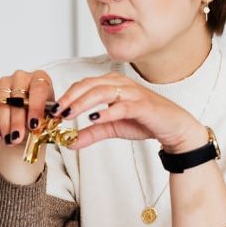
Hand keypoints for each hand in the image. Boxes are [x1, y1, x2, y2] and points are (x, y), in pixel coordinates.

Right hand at [0, 70, 53, 183]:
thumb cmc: (38, 116)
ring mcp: (4, 82)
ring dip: (4, 124)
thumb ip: (44, 120)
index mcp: (40, 78)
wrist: (24, 118)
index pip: (38, 89)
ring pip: (1, 103)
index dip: (36, 108)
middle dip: (17, 121)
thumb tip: (37, 127)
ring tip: (8, 140)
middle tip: (17, 138)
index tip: (34, 125)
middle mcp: (21, 76)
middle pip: (17, 98)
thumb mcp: (46, 118)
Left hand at [54, 72, 206, 152]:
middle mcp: (121, 83)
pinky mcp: (143, 105)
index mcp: (112, 84)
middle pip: (89, 85)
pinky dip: (106, 112)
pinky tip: (93, 119)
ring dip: (83, 102)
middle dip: (70, 98)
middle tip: (56, 112)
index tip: (53, 111)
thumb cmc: (144, 121)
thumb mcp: (112, 128)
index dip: (66, 96)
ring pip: (102, 91)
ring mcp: (132, 93)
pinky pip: (121, 106)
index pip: (83, 84)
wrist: (173, 127)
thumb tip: (69, 142)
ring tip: (69, 114)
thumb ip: (91, 133)